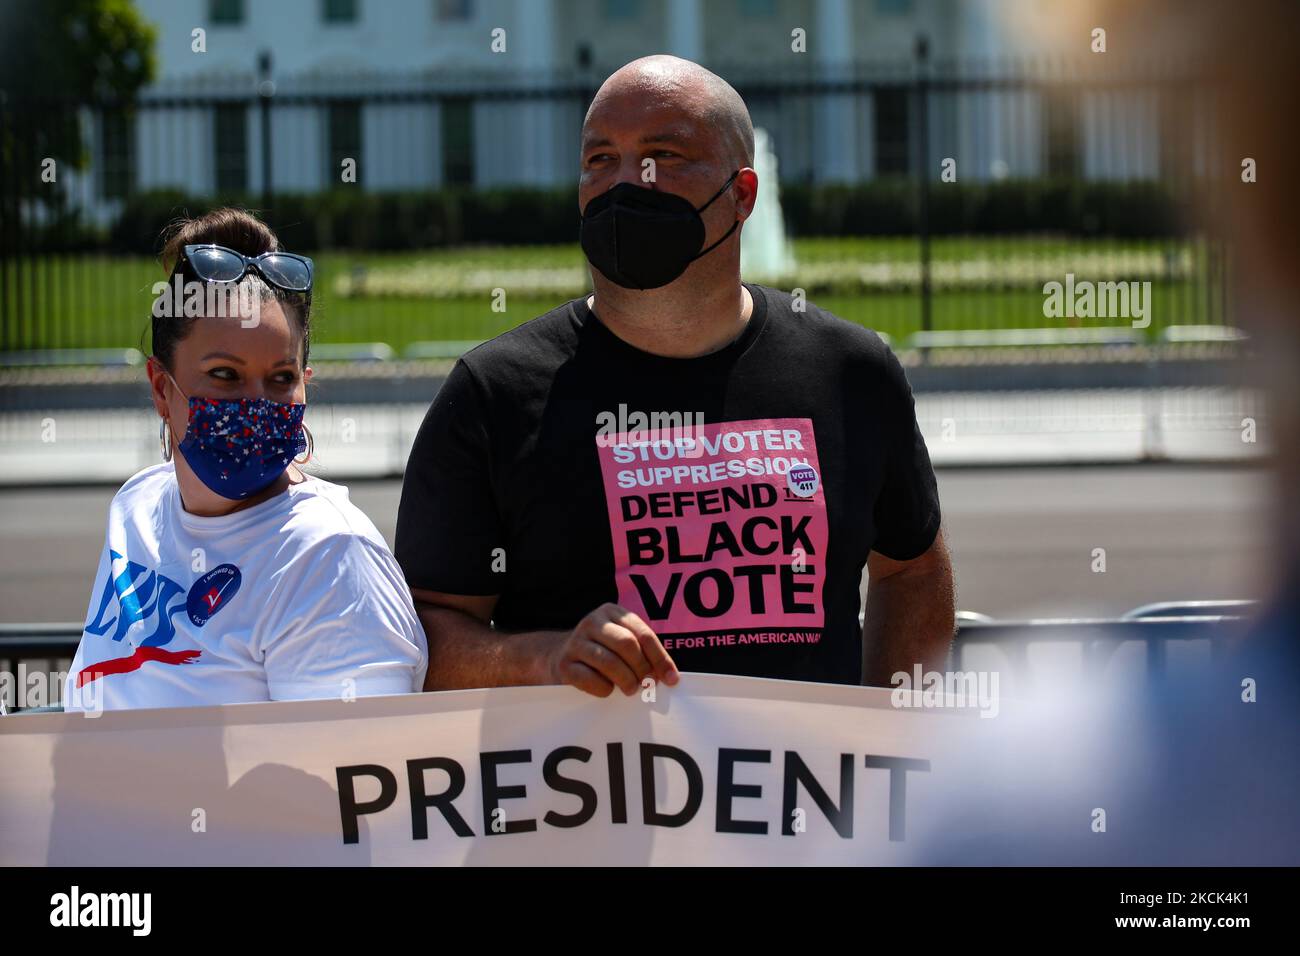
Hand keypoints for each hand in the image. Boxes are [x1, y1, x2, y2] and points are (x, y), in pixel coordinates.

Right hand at [546, 603, 679, 697]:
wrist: (557, 656)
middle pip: (627, 645)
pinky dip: (604, 689)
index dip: (660, 658)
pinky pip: (589, 679)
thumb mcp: (622, 643)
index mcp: (612, 612)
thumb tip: (669, 677)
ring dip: (626, 680)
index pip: (643, 634)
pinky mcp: (563, 664)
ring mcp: (576, 642)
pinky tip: (608, 690)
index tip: (671, 679)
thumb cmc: (601, 653)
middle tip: (646, 684)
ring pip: (609, 662)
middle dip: (642, 668)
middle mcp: (592, 622)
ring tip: (630, 689)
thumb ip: (644, 653)